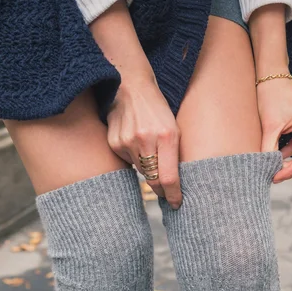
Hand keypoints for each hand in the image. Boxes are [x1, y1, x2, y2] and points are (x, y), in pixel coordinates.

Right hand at [107, 76, 181, 208]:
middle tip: (168, 193)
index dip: (173, 195)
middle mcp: (146, 140)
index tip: (177, 203)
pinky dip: (135, 158)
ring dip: (148, 168)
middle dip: (162, 189)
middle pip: (154, 179)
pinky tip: (136, 142)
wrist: (131, 87)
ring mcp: (127, 142)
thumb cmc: (158, 109)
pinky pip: (129, 161)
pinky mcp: (114, 142)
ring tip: (150, 150)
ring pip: (142, 171)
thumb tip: (173, 183)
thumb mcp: (174, 127)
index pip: (168, 177)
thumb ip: (174, 153)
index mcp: (167, 136)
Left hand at [258, 79, 291, 183]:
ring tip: (271, 157)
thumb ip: (269, 150)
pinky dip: (291, 150)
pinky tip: (277, 147)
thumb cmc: (270, 96)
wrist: (274, 76)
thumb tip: (267, 171)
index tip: (273, 177)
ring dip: (291, 159)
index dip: (290, 172)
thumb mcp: (269, 126)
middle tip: (272, 172)